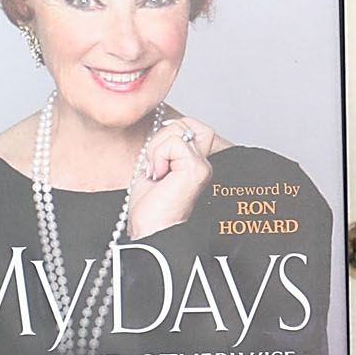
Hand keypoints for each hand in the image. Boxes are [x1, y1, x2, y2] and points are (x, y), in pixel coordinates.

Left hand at [127, 113, 223, 238]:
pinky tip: (158, 175)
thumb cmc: (151, 207)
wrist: (150, 231)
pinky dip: (158, 155)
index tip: (157, 152)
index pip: (194, 126)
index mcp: (197, 163)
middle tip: (154, 165)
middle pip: (187, 123)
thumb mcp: (156, 166)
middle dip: (162, 138)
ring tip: (156, 172)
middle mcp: (205, 164)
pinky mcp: (196, 169)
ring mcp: (203, 166)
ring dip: (157, 149)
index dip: (173, 130)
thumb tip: (168, 124)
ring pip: (178, 129)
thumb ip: (166, 146)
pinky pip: (174, 142)